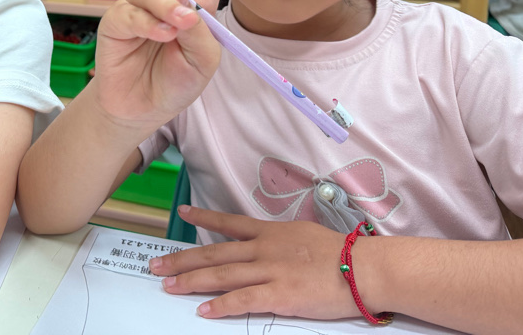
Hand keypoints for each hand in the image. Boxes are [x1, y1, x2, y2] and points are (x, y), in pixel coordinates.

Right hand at [93, 0, 254, 125]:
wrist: (142, 108)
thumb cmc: (176, 80)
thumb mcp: (206, 59)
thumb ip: (201, 28)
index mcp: (196, 1)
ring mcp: (139, 2)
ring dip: (169, 8)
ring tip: (176, 31)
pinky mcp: (117, 19)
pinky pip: (135, 10)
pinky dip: (151, 23)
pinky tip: (159, 36)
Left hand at [149, 206, 362, 320]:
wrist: (365, 268)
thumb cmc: (342, 254)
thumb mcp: (305, 234)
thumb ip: (281, 240)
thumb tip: (267, 243)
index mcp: (271, 232)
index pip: (229, 223)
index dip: (203, 217)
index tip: (182, 212)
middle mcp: (264, 247)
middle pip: (215, 252)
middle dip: (183, 259)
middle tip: (157, 265)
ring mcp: (270, 270)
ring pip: (221, 274)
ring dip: (191, 281)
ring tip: (168, 286)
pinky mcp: (279, 294)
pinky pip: (242, 300)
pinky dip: (221, 305)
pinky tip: (203, 310)